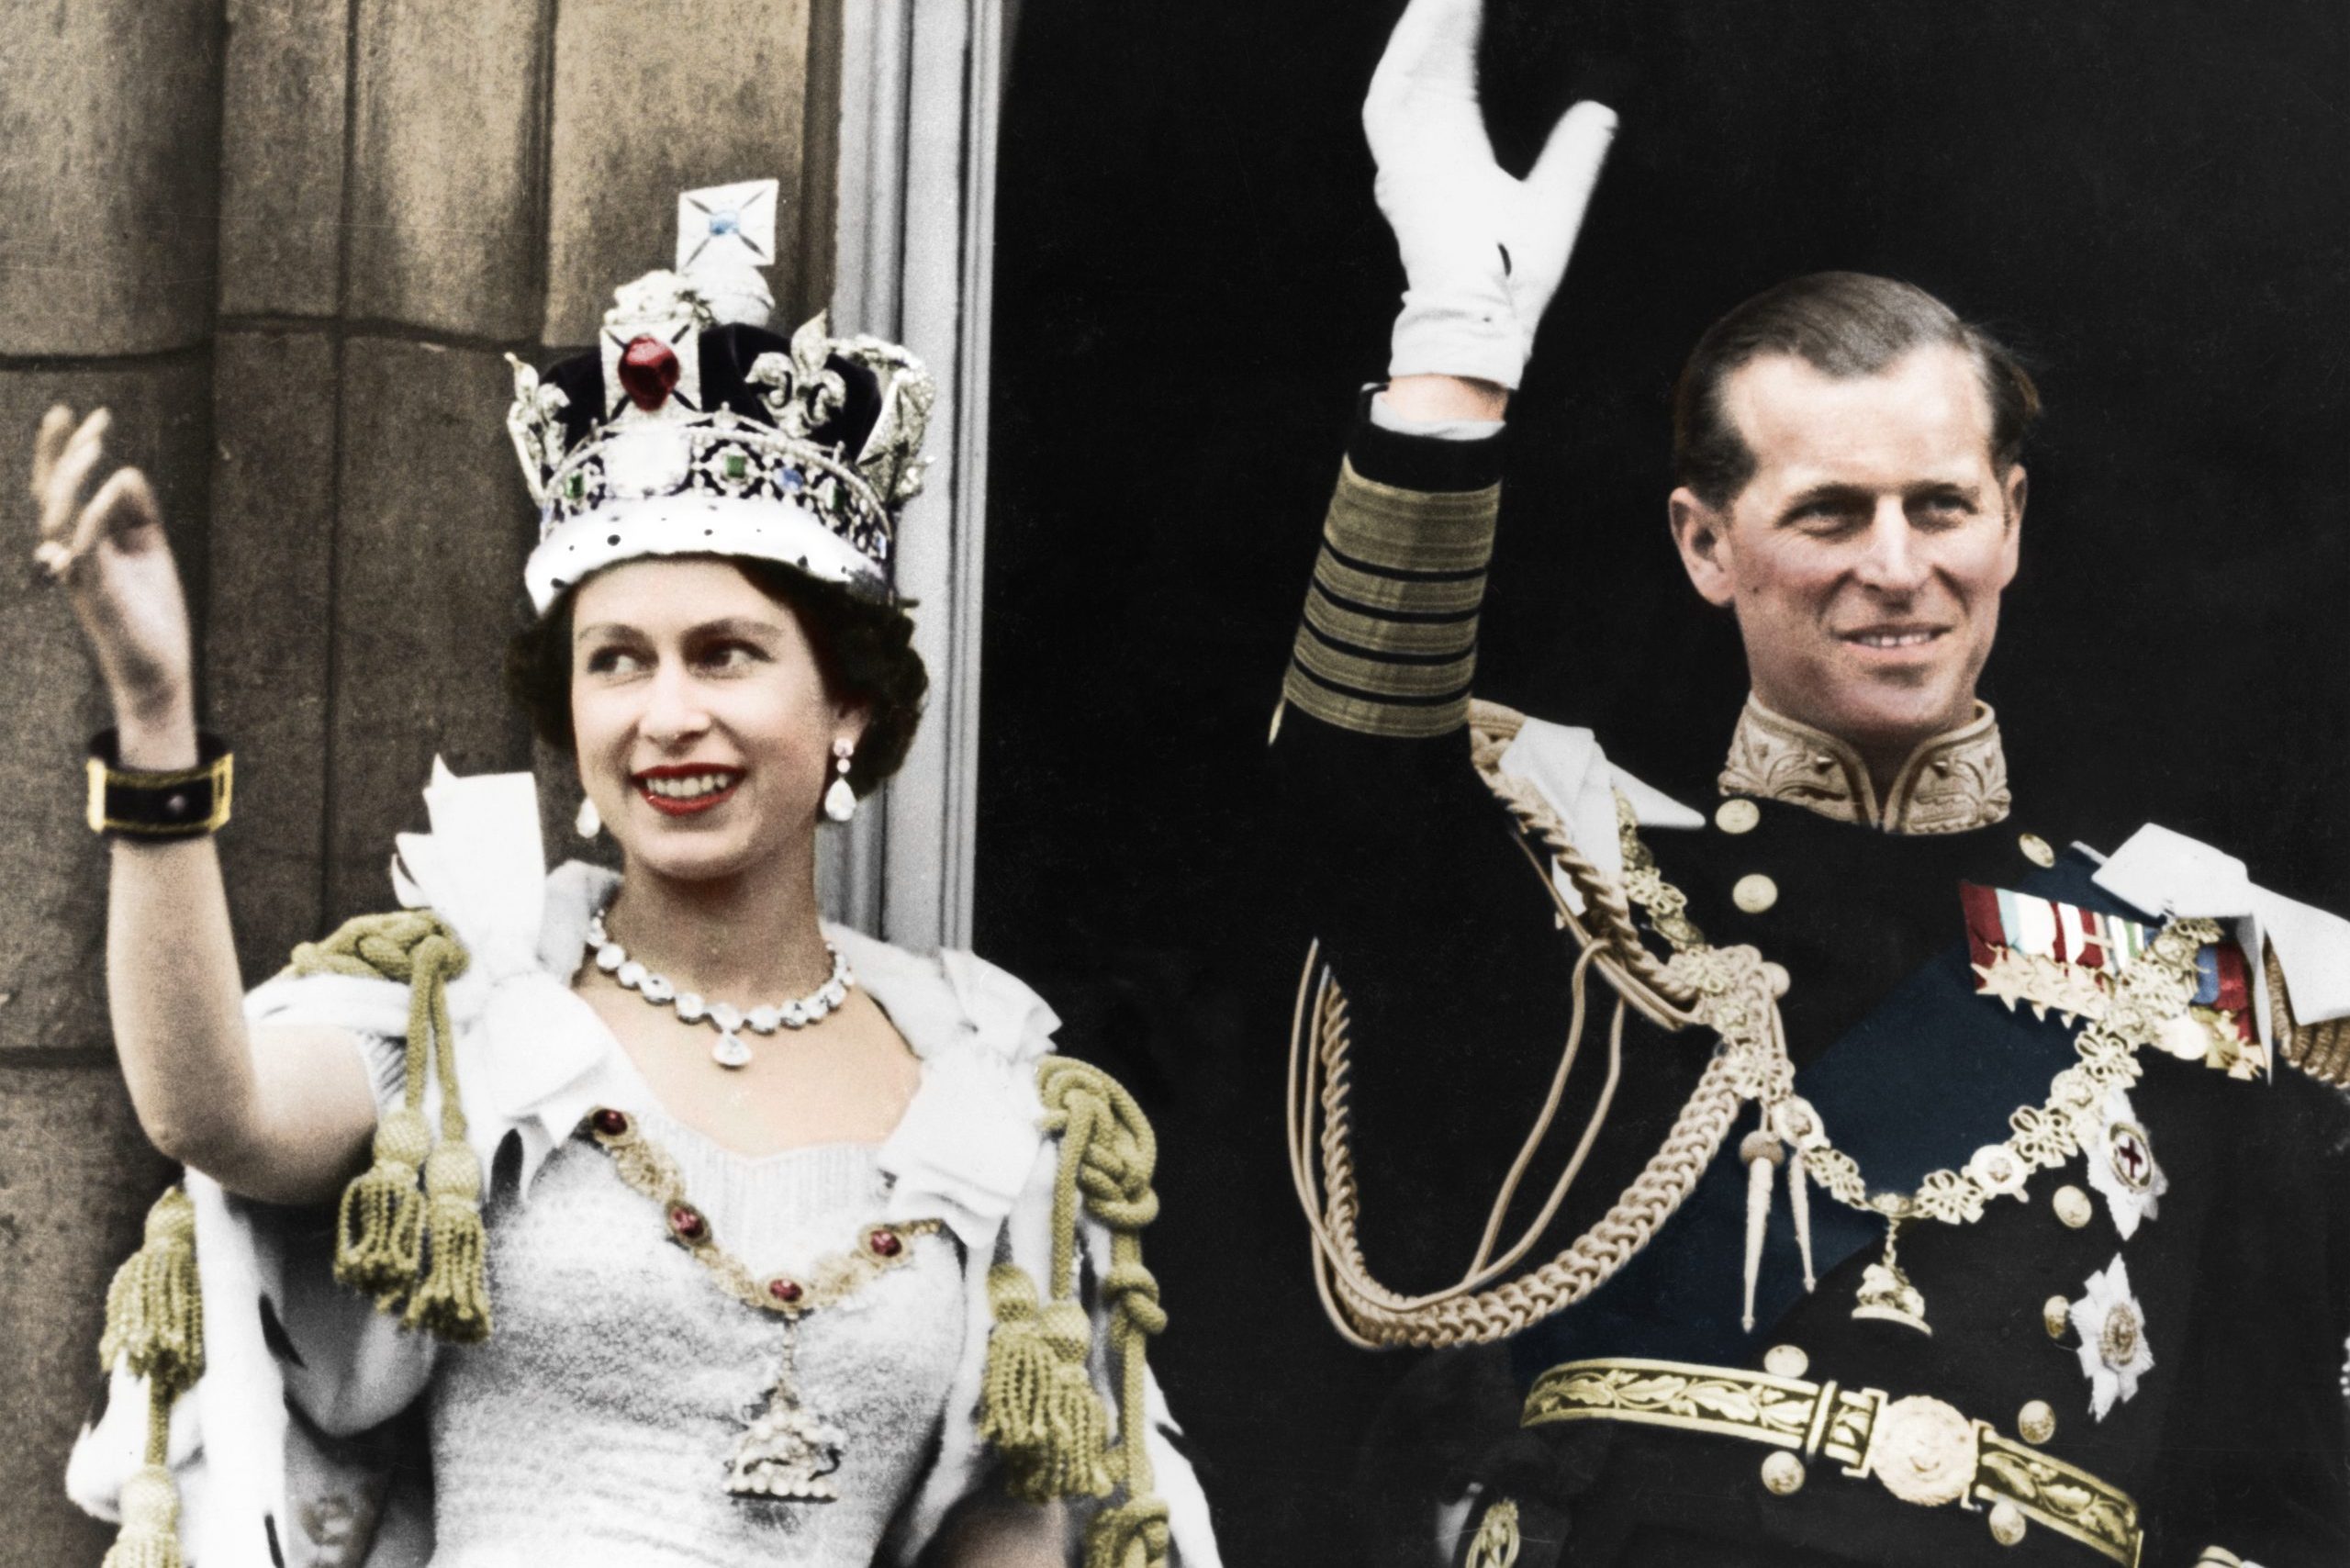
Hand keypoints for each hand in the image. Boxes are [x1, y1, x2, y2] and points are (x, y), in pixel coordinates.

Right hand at [31, 406, 195, 750]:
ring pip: (57, 517)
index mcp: (82, 540)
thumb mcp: (150, 551)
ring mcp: (79, 574)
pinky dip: (94, 517)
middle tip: (87, 418)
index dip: (67, 450)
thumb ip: (138, 513)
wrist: (158, 668)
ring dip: (73, 478)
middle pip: (50, 495)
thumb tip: (127, 472)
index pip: (63, 488)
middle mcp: (70, 553)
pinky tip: (110, 488)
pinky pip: (84, 549)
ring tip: (96, 446)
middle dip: (63, 453)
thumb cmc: (150, 611)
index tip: (87, 414)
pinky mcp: (97, 594)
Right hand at [1366, 0, 1617, 388]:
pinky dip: (1408, 53)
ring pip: (1408, 70)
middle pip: (1430, 63)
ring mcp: (1407, 157)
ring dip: (1424, 24)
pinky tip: (1431, 13)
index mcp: (1456, 155)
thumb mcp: (1558, 198)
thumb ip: (1575, 152)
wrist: (1490, 318)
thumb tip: (1600, 110)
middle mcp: (1427, 151)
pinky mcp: (1397, 166)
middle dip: (1443, 17)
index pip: (1457, 78)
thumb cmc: (1517, 278)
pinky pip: (1391, 96)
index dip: (1466, 35)